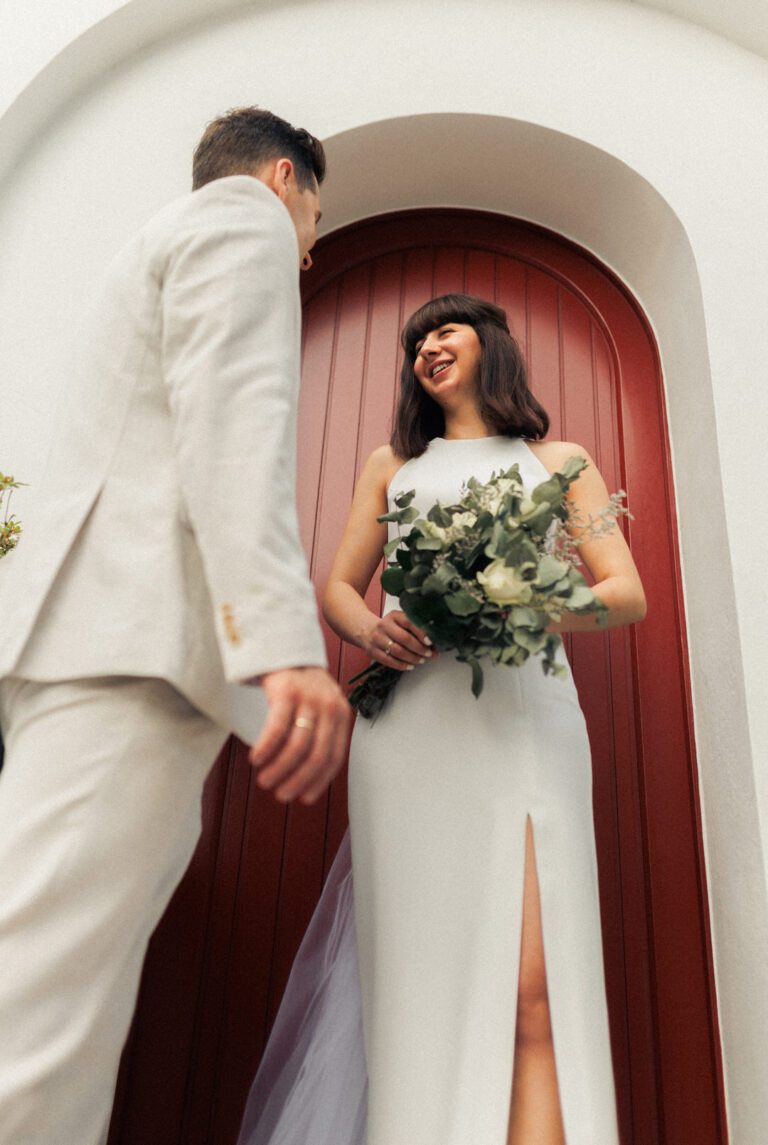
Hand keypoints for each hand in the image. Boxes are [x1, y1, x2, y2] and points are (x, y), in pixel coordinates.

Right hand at [248, 667, 351, 804]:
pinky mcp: (286, 692)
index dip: (318, 782)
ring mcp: (309, 698)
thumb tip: (307, 780)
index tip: (303, 798)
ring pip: (297, 746)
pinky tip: (256, 759)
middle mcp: (330, 707)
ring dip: (279, 769)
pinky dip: (266, 749)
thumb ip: (320, 735)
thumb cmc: (301, 687)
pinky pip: (276, 729)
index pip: (334, 758)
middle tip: (280, 795)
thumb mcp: (320, 707)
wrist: (285, 648)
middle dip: (298, 781)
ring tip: (264, 781)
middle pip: (317, 755)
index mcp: (341, 714)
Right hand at [361, 610, 436, 670]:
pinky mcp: (372, 651)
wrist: (365, 629)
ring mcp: (377, 639)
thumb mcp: (400, 621)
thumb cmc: (390, 627)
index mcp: (394, 616)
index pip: (409, 622)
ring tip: (421, 660)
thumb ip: (415, 630)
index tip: (430, 642)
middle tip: (428, 654)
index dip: (421, 633)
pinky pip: (388, 661)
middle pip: (404, 639)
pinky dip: (401, 665)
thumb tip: (435, 645)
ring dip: (412, 658)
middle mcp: (384, 625)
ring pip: (397, 651)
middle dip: (419, 648)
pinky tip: (410, 666)